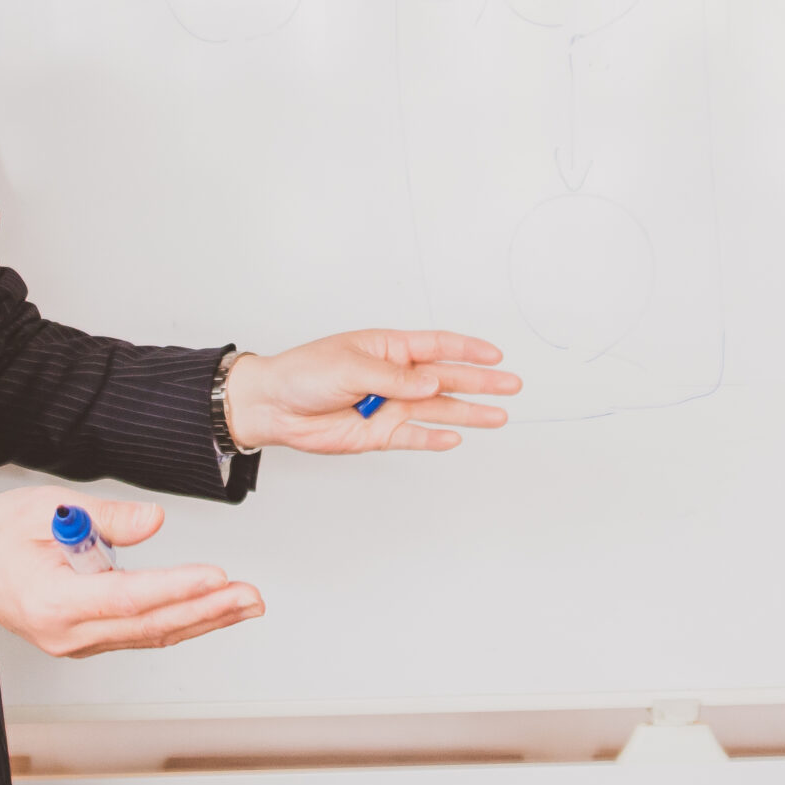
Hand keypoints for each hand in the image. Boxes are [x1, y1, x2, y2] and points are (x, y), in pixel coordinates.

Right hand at [0, 486, 261, 657]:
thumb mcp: (45, 507)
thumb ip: (104, 517)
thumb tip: (155, 521)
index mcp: (51, 601)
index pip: (124, 598)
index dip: (173, 588)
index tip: (215, 576)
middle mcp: (66, 633)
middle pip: (148, 625)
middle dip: (206, 610)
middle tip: (250, 595)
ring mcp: (76, 643)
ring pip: (150, 634)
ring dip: (202, 618)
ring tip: (246, 602)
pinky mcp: (86, 639)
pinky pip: (140, 633)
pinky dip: (178, 620)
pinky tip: (211, 609)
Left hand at [224, 329, 518, 454]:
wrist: (273, 407)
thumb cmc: (303, 374)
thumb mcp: (350, 366)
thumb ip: (393, 378)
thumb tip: (432, 382)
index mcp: (388, 349)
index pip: (437, 346)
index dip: (468, 350)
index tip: (496, 355)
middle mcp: (394, 377)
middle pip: (447, 379)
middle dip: (480, 382)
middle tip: (511, 385)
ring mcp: (389, 406)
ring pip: (438, 409)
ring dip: (468, 412)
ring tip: (500, 416)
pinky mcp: (379, 434)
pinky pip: (414, 436)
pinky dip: (435, 438)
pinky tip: (457, 437)